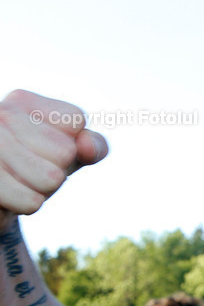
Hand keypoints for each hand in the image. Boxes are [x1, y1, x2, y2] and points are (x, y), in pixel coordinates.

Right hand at [0, 90, 107, 215]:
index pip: (75, 120)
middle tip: (34, 168)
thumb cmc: (38, 166)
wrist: (0, 194)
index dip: (74, 143)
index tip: (48, 147)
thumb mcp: (72, 152)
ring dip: (43, 188)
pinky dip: (28, 203)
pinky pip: (31, 202)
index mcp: (22, 102)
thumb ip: (94, 145)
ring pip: (50, 179)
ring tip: (22, 179)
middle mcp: (1, 115)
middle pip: (65, 152)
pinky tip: (11, 194)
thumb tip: (86, 146)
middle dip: (58, 168)